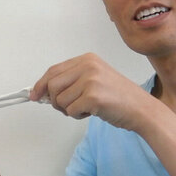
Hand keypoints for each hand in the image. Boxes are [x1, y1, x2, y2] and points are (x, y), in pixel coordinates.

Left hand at [30, 53, 147, 130]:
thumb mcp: (94, 79)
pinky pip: (70, 111)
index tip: (34, 95)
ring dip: (69, 110)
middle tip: (67, 107)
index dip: (41, 84)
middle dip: (54, 101)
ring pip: (59, 100)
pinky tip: (93, 112)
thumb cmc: (118, 97)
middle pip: (52, 85)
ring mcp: (90, 80)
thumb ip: (70, 81)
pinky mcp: (93, 97)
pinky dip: (78, 116)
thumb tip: (41, 92)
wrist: (141, 108)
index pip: (53, 70)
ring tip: (87, 108)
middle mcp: (88, 66)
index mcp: (87, 59)